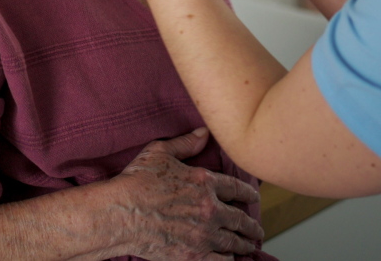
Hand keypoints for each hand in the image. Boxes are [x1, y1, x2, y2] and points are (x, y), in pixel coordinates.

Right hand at [114, 128, 262, 259]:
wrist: (122, 213)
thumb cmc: (137, 180)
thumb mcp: (160, 152)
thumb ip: (185, 143)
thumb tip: (204, 133)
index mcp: (203, 181)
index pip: (235, 188)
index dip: (249, 193)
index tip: (255, 198)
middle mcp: (209, 208)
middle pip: (239, 218)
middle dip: (251, 226)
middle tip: (258, 231)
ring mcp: (203, 234)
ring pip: (233, 242)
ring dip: (245, 245)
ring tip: (251, 247)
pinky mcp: (193, 255)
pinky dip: (229, 260)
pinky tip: (231, 260)